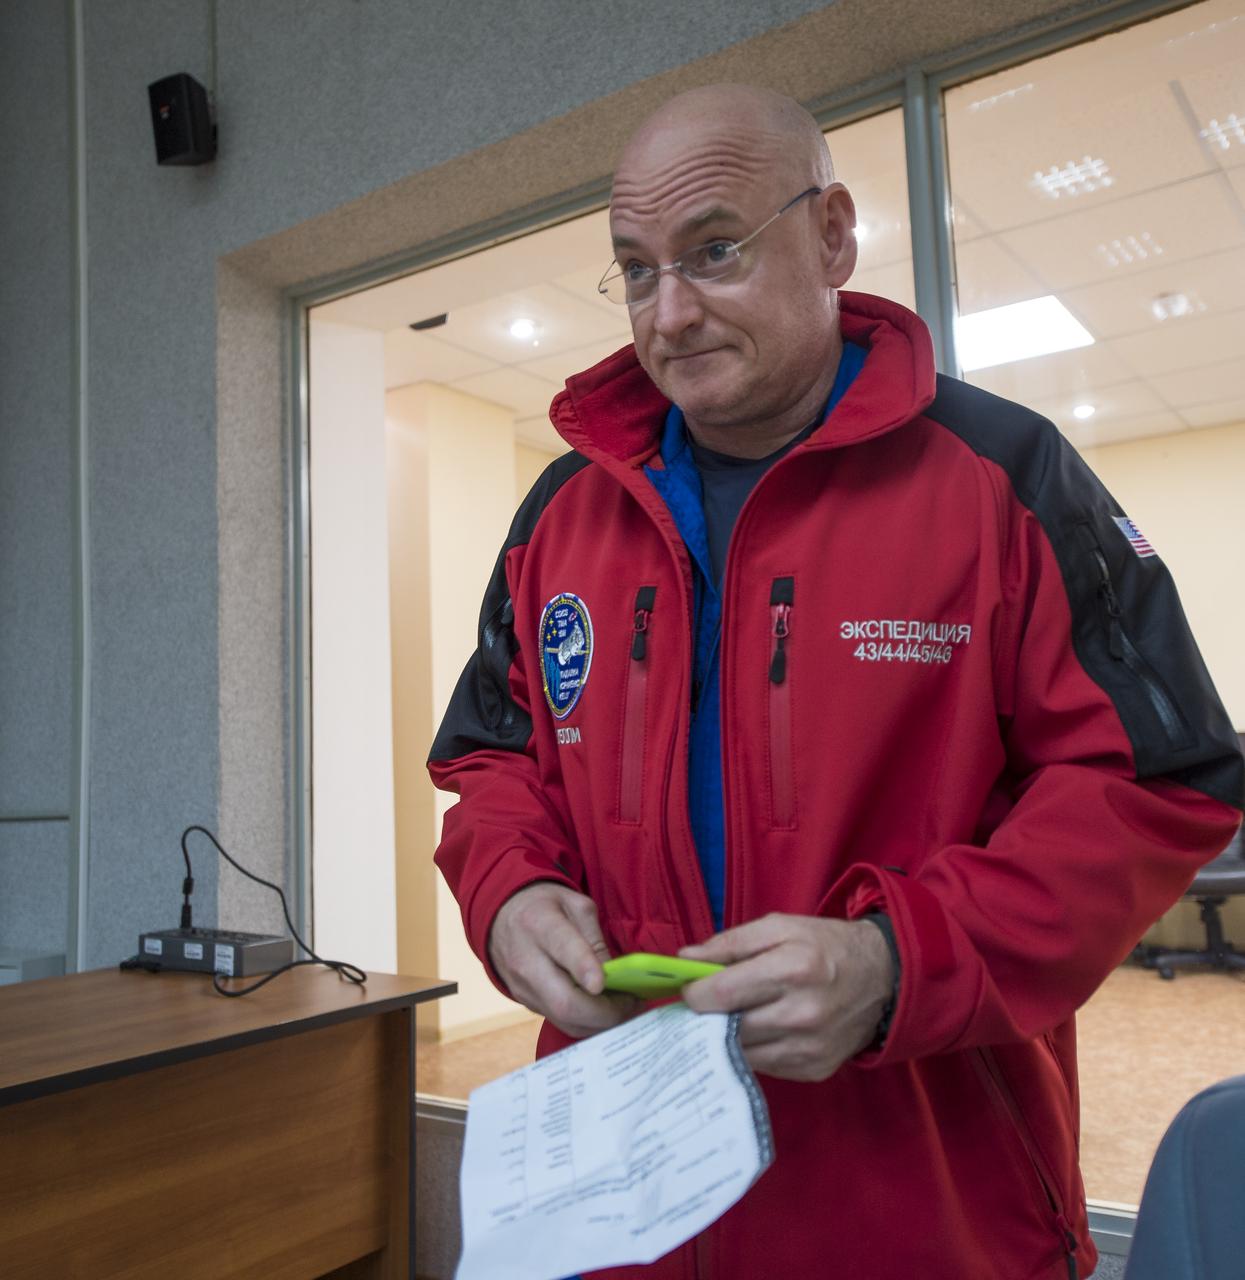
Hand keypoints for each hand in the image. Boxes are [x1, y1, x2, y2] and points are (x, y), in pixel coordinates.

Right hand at [487, 882, 638, 1039]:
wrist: (501, 917)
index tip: (602, 984)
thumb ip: (595, 938)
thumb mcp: (575, 905)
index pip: (562, 948)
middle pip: (564, 1001)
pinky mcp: (526, 1003)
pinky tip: (605, 1013)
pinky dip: (587, 1023)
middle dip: (604, 1012)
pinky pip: (560, 1022)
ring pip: (564, 1019)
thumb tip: (612, 975)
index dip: (583, 968)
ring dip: (600, 1022)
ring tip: (625, 1010)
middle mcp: (526, 960)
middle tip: (632, 1004)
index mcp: (539, 924)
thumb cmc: (544, 906)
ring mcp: (523, 987)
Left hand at [679, 913, 893, 1081]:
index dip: (694, 993)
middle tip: (705, 1003)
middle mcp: (802, 1014)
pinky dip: (755, 1049)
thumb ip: (729, 943)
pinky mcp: (814, 1069)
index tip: (688, 988)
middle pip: (726, 1027)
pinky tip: (762, 1030)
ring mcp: (809, 1048)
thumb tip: (686, 960)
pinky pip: (764, 1066)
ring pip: (741, 1052)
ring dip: (728, 1036)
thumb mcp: (779, 927)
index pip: (721, 994)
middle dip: (708, 1015)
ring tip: (733, 1015)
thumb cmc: (824, 946)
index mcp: (792, 969)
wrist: (882, 978)